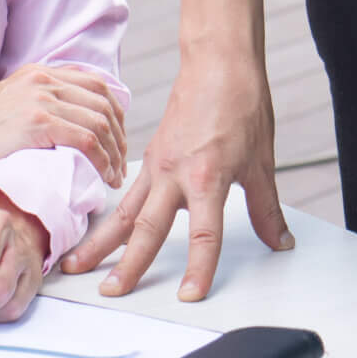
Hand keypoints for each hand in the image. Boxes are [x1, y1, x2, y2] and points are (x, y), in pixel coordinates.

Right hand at [0, 64, 126, 195]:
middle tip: (121, 160)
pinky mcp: (37, 123)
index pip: (94, 83)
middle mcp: (42, 79)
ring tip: (115, 174)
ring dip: (115, 150)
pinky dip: (102, 159)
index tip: (117, 137)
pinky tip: (104, 176)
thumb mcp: (7, 105)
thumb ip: (35, 105)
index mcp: (37, 72)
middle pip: (103, 100)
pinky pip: (86, 139)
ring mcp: (40, 98)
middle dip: (119, 132)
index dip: (113, 112)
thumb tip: (64, 124)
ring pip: (99, 120)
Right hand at [61, 48, 292, 301]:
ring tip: (75, 266)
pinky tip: (101, 230)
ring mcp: (157, 164)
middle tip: (110, 292)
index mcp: (207, 176)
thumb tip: (281, 242)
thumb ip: (266, 209)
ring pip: (125, 211)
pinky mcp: (150, 155)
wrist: (218, 61)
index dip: (198, 268)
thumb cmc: (241, 104)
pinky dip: (112, 215)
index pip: (203, 235)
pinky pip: (128, 192)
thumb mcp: (261, 162)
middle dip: (128, 264)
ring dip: (101, 241)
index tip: (190, 295)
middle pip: (147, 228)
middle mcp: (175, 173)